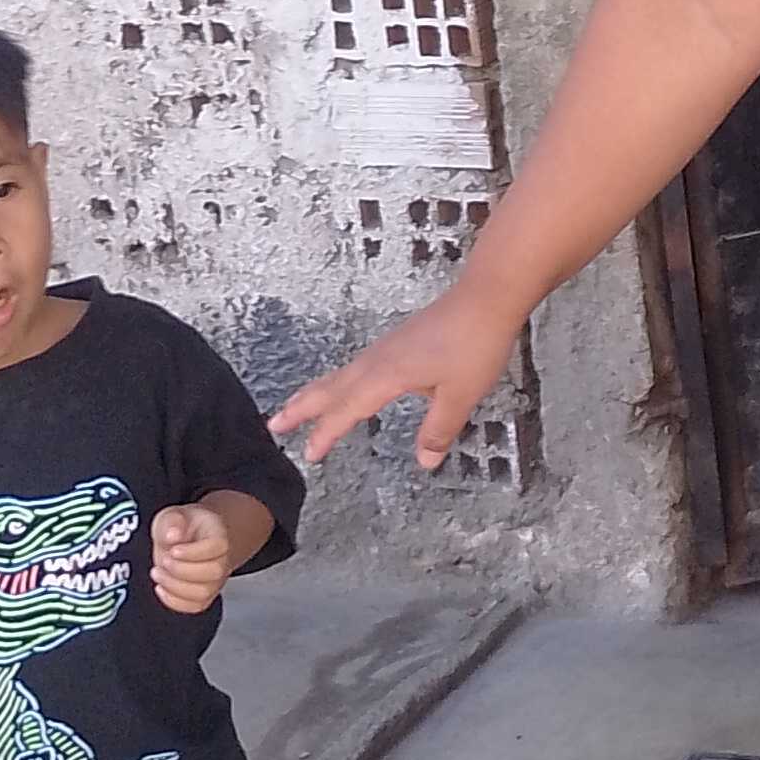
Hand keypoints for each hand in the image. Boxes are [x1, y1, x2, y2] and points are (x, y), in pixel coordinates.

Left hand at [151, 506, 235, 614]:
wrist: (188, 540)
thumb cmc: (181, 527)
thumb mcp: (171, 515)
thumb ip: (171, 521)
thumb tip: (173, 535)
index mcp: (218, 535)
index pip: (218, 546)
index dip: (194, 551)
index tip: (173, 549)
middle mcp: (222, 559)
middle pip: (214, 572)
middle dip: (182, 569)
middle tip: (164, 560)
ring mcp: (215, 580)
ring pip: (203, 593)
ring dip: (175, 586)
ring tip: (158, 573)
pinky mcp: (204, 596)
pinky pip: (195, 606)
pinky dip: (174, 601)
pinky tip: (161, 587)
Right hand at [272, 289, 521, 471]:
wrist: (486, 297)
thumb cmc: (475, 344)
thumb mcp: (460, 395)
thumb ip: (438, 429)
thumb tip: (424, 461)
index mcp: (386, 376)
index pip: (347, 410)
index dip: (326, 433)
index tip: (309, 454)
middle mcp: (377, 360)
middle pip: (330, 387)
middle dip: (300, 408)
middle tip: (273, 426)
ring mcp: (385, 348)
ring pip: (340, 375)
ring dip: (315, 393)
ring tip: (294, 407)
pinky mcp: (397, 342)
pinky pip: (355, 367)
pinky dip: (337, 381)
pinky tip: (345, 386)